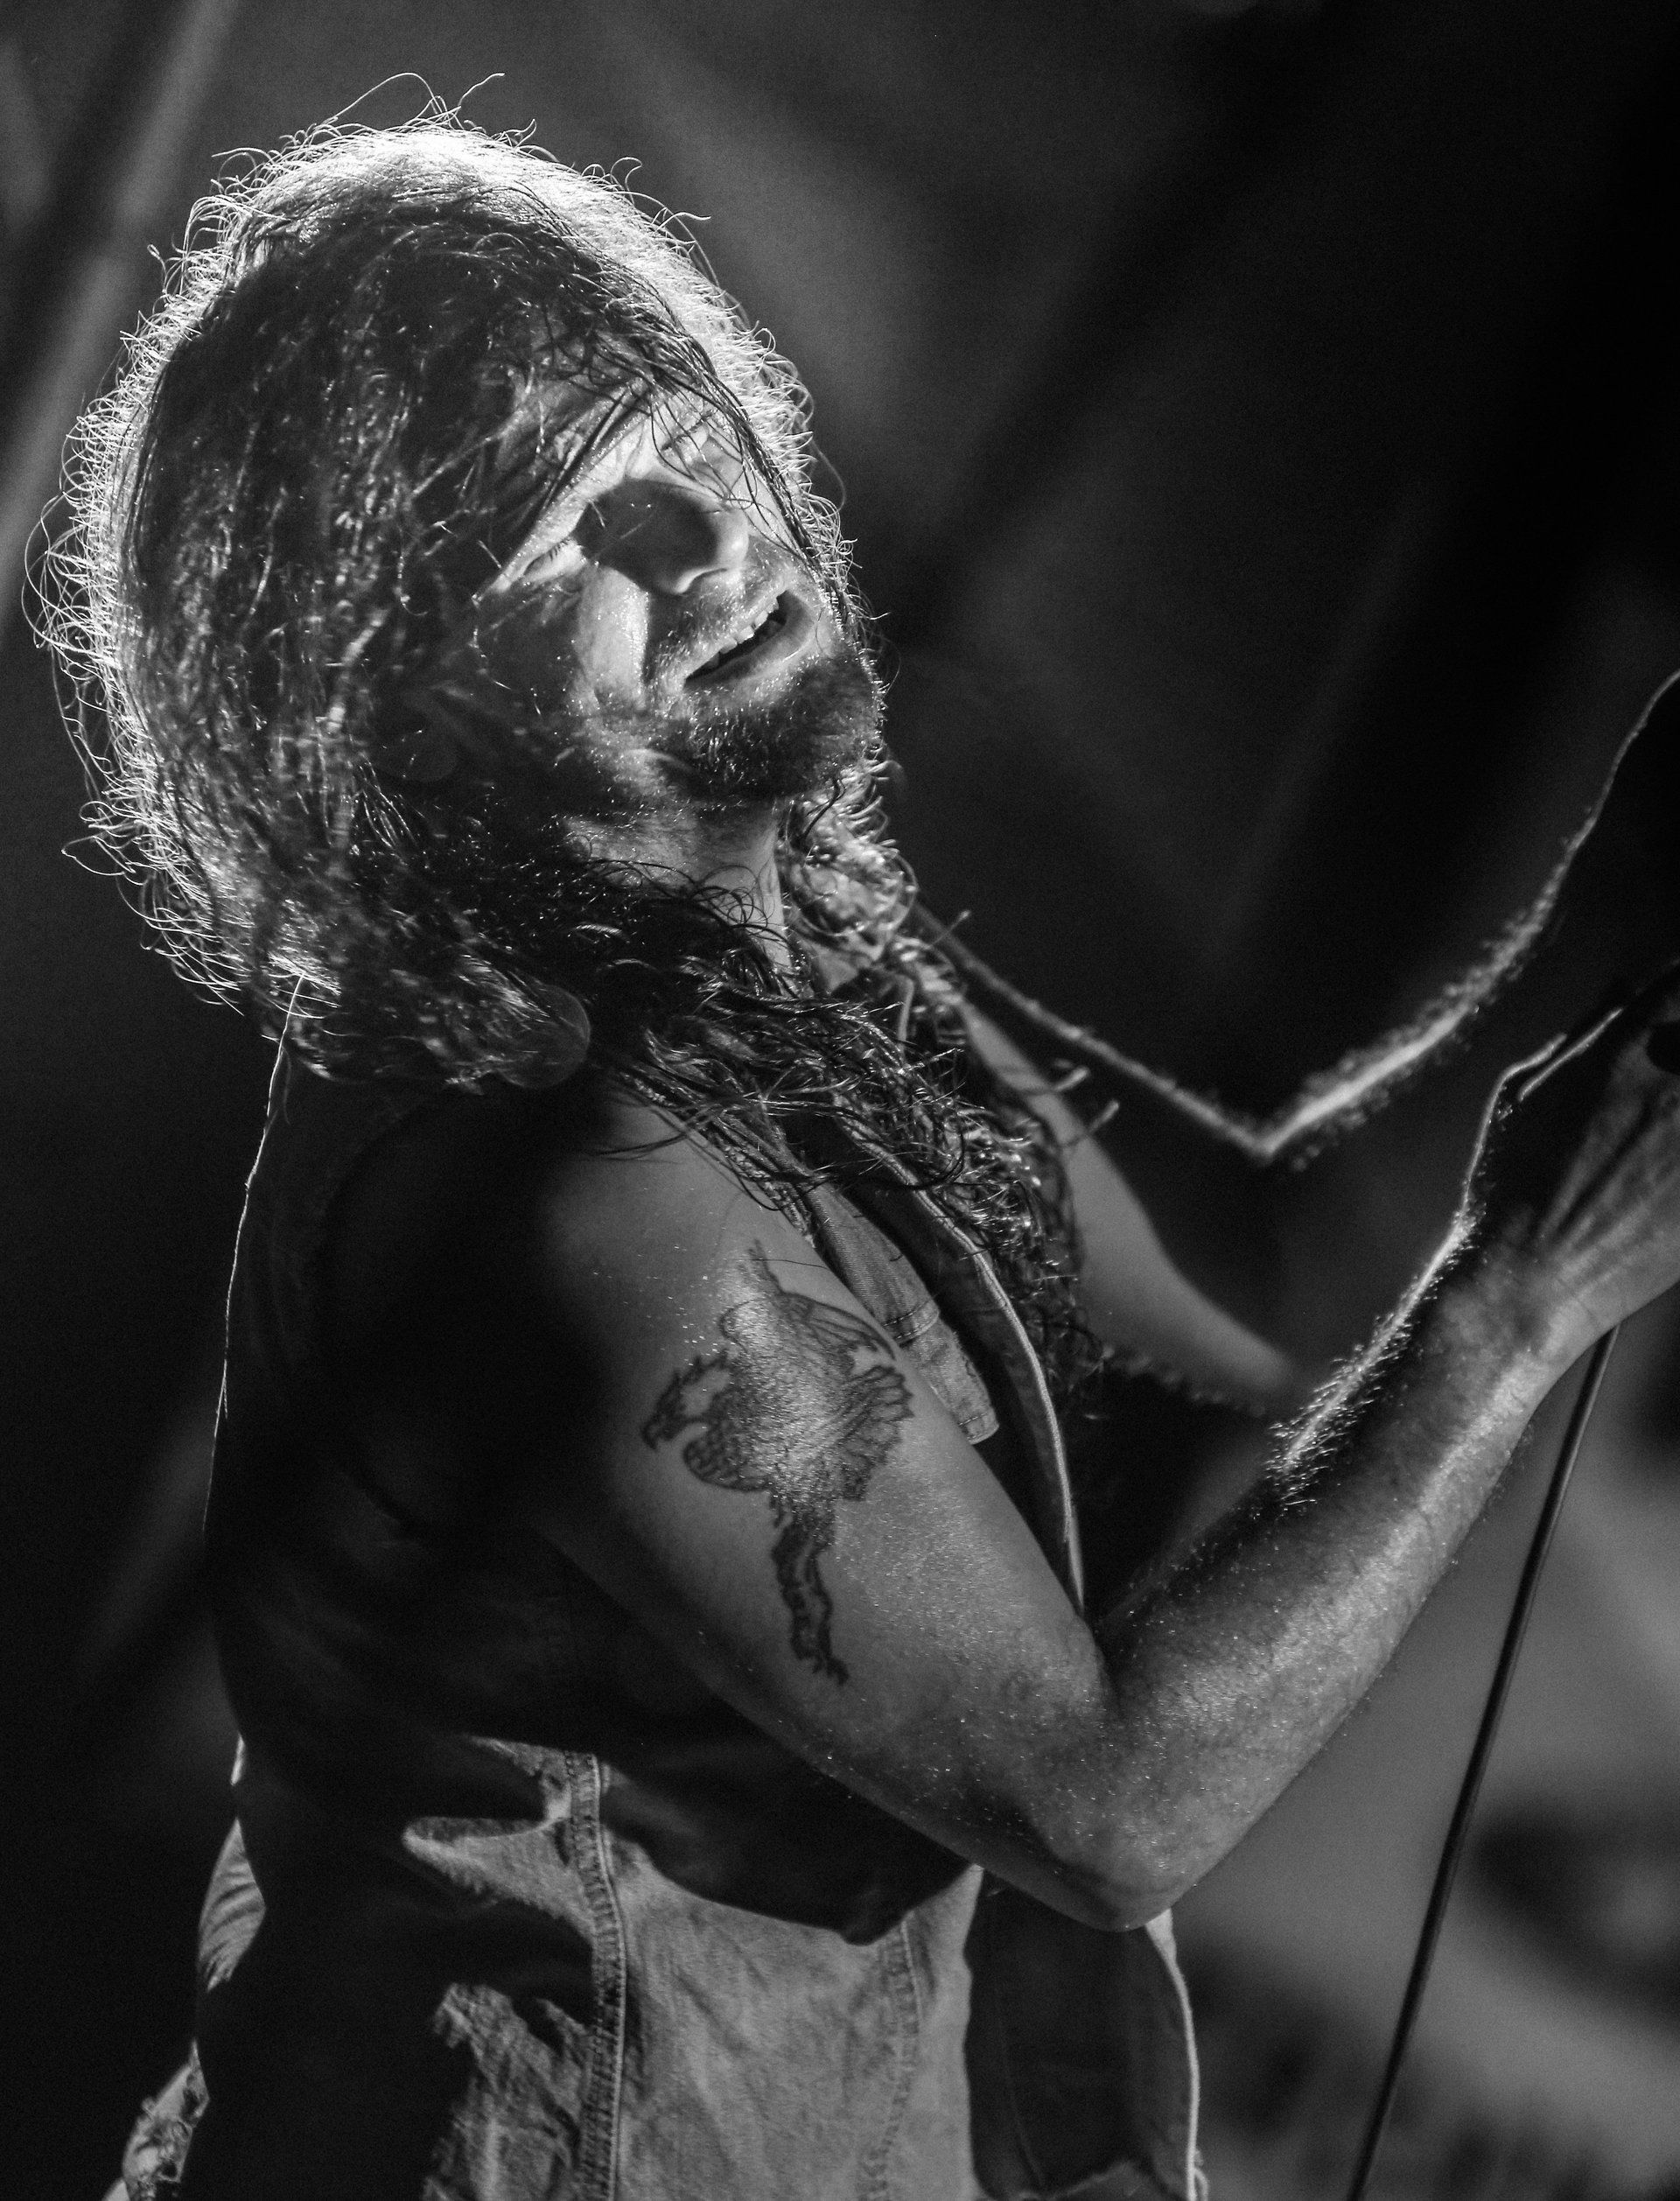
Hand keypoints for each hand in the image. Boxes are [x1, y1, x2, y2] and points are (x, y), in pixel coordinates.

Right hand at [1463, 965, 1679, 1365]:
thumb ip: (1584, 1033)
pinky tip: (1666, 1177)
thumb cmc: (1512, 1187)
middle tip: (1662, 1089)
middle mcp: (1675, 1088)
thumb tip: (1624, 986)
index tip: (1670, 1010)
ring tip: (1660, 1135)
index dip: (1676, 993)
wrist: (1529, 1282)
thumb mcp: (1523, 1095)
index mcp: (1624, 1053)